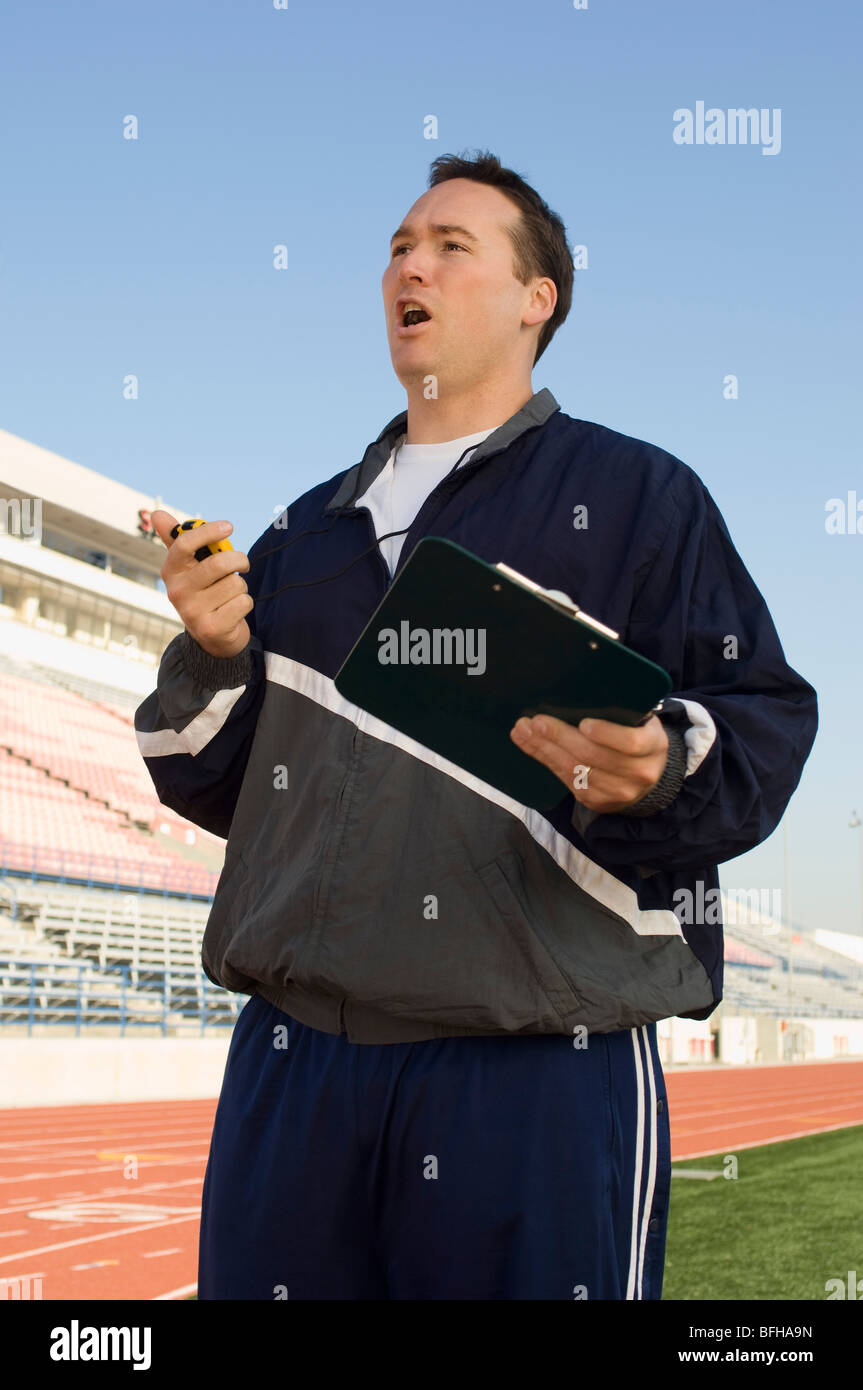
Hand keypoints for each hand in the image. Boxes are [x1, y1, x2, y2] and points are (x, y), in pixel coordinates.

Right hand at [152, 509, 252, 659]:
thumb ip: (177, 540)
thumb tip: (156, 514)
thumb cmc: (203, 592)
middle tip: (243, 563)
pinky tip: (233, 610)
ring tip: (230, 594)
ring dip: (241, 586)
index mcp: (170, 572)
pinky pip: (243, 602)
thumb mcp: (188, 568)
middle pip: (218, 564)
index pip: (183, 544)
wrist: (212, 637)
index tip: (229, 526)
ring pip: (235, 583)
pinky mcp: (211, 629)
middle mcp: (177, 592)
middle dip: (239, 559)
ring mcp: (193, 612)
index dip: (208, 531)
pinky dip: (245, 603)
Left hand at [509, 712, 669, 812]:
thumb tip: (583, 690)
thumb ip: (621, 710)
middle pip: (594, 757)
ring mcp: (618, 792)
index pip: (631, 743)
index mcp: (653, 746)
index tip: (584, 723)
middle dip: (561, 738)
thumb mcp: (641, 721)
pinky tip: (531, 745)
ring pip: (576, 770)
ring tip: (523, 731)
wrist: (646, 777)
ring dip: (545, 749)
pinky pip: (567, 780)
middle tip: (537, 721)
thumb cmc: (637, 736)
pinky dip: (546, 760)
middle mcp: (639, 773)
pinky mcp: (597, 801)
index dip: (607, 734)